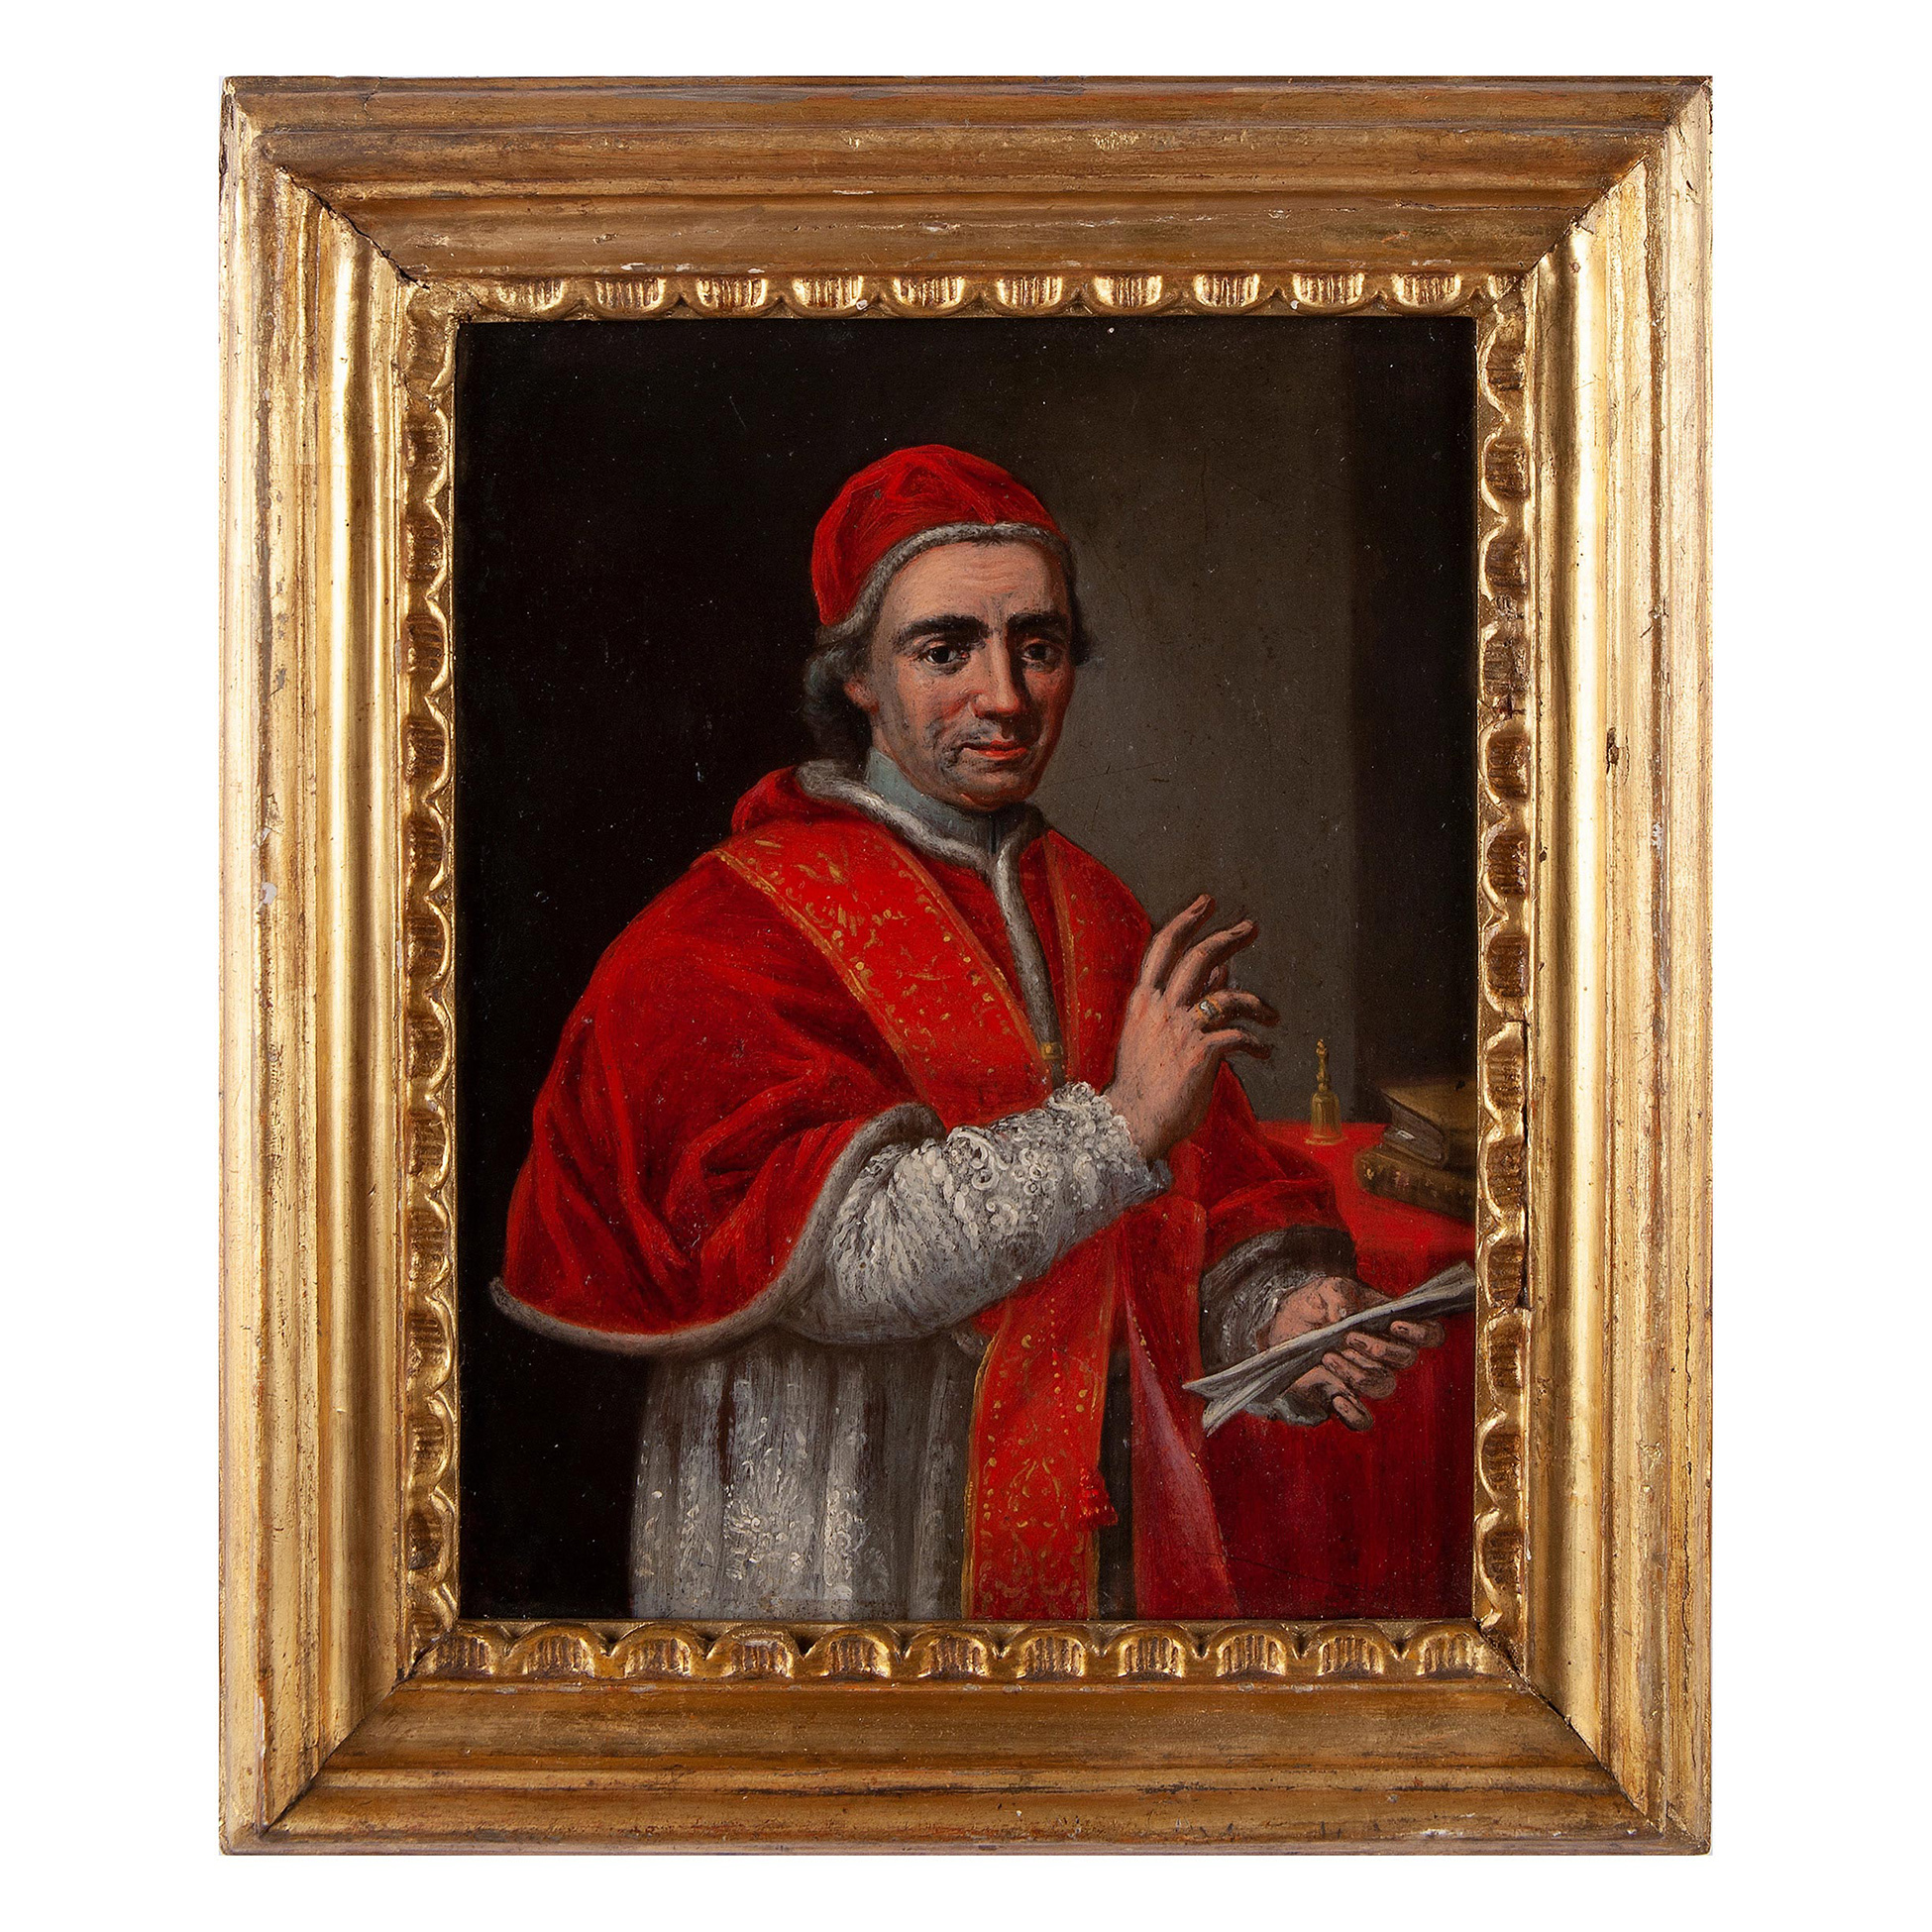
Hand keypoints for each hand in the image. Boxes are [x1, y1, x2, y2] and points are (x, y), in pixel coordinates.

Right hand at [1103, 895, 1277, 1162]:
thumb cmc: (1143, 1085)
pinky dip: (1257, 1044)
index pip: (1163, 946)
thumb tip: (1218, 971)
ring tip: (1272, 1016)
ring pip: (1228, 995)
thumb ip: (1185, 1001)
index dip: (1186, 920)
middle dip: (1229, 937)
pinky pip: (1239, 1036)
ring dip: (1257, 1003)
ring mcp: (1181, 1029)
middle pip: (1198, 956)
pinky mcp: (1201, 1053)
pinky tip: (1265, 1053)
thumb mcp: (1156, 1035)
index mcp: (1143, 1001)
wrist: (1131, 1123)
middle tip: (1252, 927)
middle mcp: (1161, 1008)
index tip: (1207, 902)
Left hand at [1264, 1275, 1445, 1431]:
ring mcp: (1366, 1377)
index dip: (1422, 1333)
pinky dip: (1355, 1414)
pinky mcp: (1343, 1397)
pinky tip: (1337, 1398)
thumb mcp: (1324, 1288)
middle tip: (1349, 1336)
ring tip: (1328, 1356)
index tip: (1396, 1325)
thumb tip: (1347, 1315)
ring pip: (1383, 1386)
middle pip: (1406, 1360)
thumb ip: (1339, 1293)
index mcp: (1390, 1324)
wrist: (1281, 1326)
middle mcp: (1385, 1355)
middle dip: (1380, 1349)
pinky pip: (1362, 1420)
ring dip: (1358, 1373)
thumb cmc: (1313, 1305)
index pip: (1429, 1334)